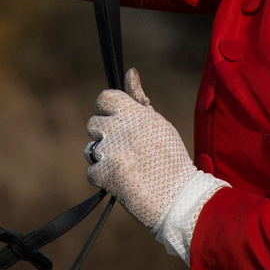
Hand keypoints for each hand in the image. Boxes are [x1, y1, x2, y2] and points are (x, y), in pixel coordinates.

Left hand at [85, 71, 226, 259]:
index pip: (104, 97)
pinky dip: (103, 179)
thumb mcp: (159, 125)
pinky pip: (92, 171)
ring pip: (90, 148)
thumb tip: (130, 72)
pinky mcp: (104, 174)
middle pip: (93, 123)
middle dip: (104, 136)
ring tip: (125, 167)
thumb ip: (140, 100)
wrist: (179, 197)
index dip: (105, 108)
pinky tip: (122, 182)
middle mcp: (120, 129)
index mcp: (135, 114)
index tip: (112, 119)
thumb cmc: (171, 159)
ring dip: (102, 157)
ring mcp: (110, 152)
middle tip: (124, 150)